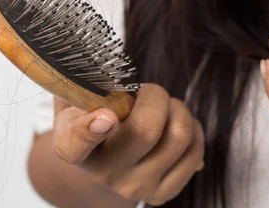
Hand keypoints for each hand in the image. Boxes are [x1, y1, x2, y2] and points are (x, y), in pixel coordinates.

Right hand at [52, 84, 204, 205]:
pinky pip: (195, 150)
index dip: (90, 129)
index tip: (107, 116)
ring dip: (177, 108)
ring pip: (179, 136)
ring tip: (163, 106)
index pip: (75, 144)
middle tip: (147, 91)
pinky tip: (174, 123)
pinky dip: (192, 126)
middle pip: (147, 129)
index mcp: (72, 146)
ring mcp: (136, 187)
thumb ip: (83, 84)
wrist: (102, 156)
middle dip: (156, 96)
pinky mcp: (164, 192)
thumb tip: (109, 76)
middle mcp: (103, 173)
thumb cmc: (90, 115)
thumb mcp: (75, 99)